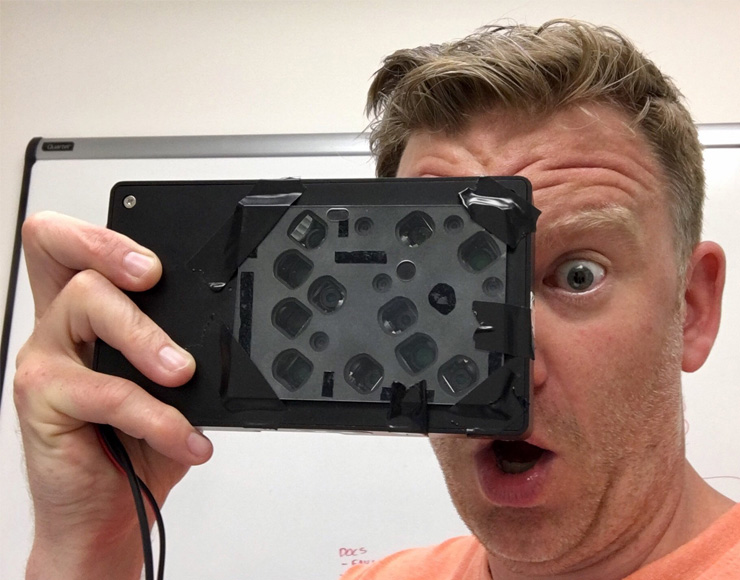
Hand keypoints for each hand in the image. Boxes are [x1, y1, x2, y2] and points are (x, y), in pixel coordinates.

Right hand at [14, 211, 212, 578]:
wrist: (114, 514)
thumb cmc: (139, 448)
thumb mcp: (172, 391)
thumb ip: (182, 354)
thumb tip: (222, 337)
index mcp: (88, 318)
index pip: (72, 249)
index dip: (100, 234)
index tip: (153, 259)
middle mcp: (60, 329)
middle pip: (60, 252)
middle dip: (109, 247)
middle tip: (153, 276)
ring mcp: (46, 360)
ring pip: (87, 304)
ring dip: (146, 337)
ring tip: (184, 373)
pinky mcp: (42, 401)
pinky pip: (106, 391)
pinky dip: (156, 415)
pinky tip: (184, 438)